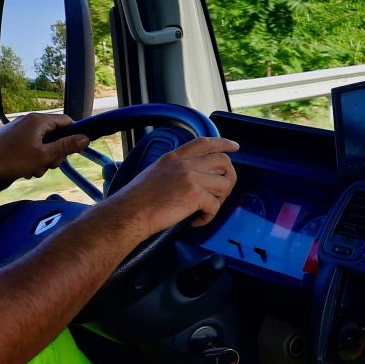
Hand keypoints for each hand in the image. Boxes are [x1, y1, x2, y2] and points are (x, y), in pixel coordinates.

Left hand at [0, 113, 89, 181]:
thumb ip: (66, 146)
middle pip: (55, 134)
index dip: (73, 136)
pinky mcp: (13, 137)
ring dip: (44, 157)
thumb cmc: (11, 160)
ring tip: (34, 169)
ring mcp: (20, 128)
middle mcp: (30, 120)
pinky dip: (33, 156)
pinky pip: (31, 144)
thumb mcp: (44, 156)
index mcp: (39, 120)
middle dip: (56, 152)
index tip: (72, 151)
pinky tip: (25, 168)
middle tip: (49, 165)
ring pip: (43, 142)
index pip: (67, 121)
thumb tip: (86, 138)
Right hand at [105, 137, 239, 239]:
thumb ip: (175, 169)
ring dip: (219, 200)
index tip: (235, 147)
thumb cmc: (137, 200)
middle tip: (223, 192)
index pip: (205, 142)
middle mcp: (184, 163)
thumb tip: (193, 177)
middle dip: (230, 177)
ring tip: (205, 209)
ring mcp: (191, 177)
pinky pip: (215, 205)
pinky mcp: (194, 194)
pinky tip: (196, 221)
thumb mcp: (155, 172)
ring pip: (224, 184)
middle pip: (223, 161)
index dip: (223, 143)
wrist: (129, 213)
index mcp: (175, 157)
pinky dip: (208, 217)